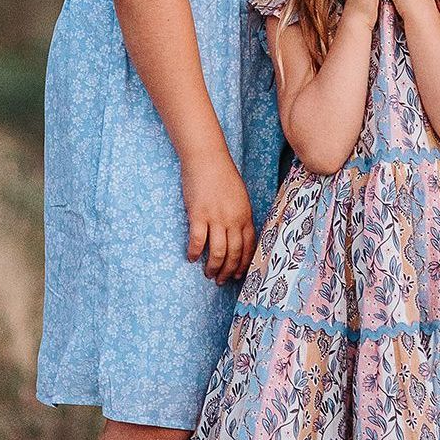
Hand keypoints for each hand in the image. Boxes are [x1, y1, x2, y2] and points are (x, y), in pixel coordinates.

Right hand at [180, 148, 256, 283]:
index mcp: (245, 214)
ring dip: (213, 267)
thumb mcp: (240, 196)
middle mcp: (233, 219)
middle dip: (228, 271)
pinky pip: (197, 241)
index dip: (243, 264)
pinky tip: (191, 258)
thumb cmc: (223, 175)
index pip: (249, 246)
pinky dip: (194, 252)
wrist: (208, 158)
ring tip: (208, 274)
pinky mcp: (198, 214)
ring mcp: (216, 217)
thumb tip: (237, 235)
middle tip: (221, 281)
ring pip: (217, 252)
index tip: (238, 275)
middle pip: (234, 253)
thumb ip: (240, 215)